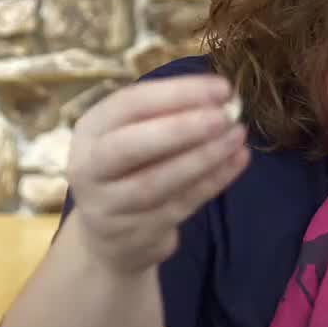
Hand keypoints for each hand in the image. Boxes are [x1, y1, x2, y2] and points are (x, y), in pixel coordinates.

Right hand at [66, 74, 249, 274]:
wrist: (107, 239)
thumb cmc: (129, 168)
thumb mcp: (132, 135)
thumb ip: (167, 115)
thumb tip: (221, 97)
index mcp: (90, 130)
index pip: (129, 105)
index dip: (176, 93)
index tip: (221, 87)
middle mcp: (89, 168)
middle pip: (130, 146)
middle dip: (181, 128)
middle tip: (225, 116)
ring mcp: (109, 206)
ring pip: (156, 182)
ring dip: (202, 157)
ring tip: (237, 136)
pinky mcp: (136, 234)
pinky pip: (179, 205)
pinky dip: (212, 181)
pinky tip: (238, 160)